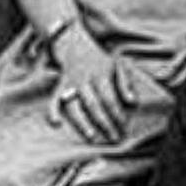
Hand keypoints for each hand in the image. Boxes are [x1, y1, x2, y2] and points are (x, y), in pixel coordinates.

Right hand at [47, 27, 142, 144]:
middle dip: (104, 123)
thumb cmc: (101, 61)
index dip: (116, 113)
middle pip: (94, 105)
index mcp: (100, 75)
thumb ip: (125, 83)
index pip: (109, 98)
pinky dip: (52, 112)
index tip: (123, 126)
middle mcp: (84, 81)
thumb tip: (132, 102)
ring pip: (74, 106)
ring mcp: (69, 85)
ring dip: (82, 123)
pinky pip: (53, 101)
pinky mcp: (59, 88)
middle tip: (113, 138)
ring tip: (92, 137)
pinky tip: (56, 124)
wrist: (76, 47)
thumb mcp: (118, 65)